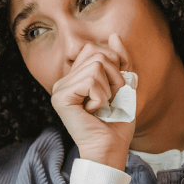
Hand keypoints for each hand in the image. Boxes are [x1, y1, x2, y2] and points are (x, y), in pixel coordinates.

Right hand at [50, 34, 134, 170]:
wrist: (110, 147)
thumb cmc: (117, 121)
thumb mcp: (124, 85)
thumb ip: (119, 61)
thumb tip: (113, 36)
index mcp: (75, 77)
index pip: (95, 49)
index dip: (113, 66)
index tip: (112, 90)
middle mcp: (63, 81)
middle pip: (97, 54)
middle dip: (113, 77)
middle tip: (108, 100)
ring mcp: (59, 89)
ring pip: (96, 66)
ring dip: (108, 89)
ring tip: (101, 106)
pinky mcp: (60, 97)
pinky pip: (90, 80)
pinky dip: (101, 96)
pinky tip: (93, 111)